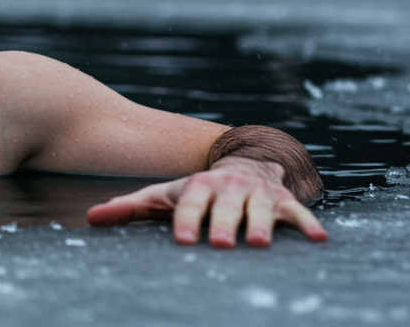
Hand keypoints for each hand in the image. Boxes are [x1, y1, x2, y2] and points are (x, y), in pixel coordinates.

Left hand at [85, 157, 327, 246]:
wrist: (242, 163)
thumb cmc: (195, 191)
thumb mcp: (162, 195)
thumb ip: (129, 208)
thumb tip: (91, 219)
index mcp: (197, 186)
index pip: (188, 203)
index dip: (185, 220)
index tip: (182, 240)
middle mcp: (228, 187)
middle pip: (225, 207)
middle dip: (222, 224)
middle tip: (219, 244)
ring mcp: (257, 194)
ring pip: (259, 210)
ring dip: (260, 225)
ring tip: (259, 244)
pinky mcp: (283, 202)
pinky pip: (297, 213)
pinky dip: (307, 224)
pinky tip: (318, 239)